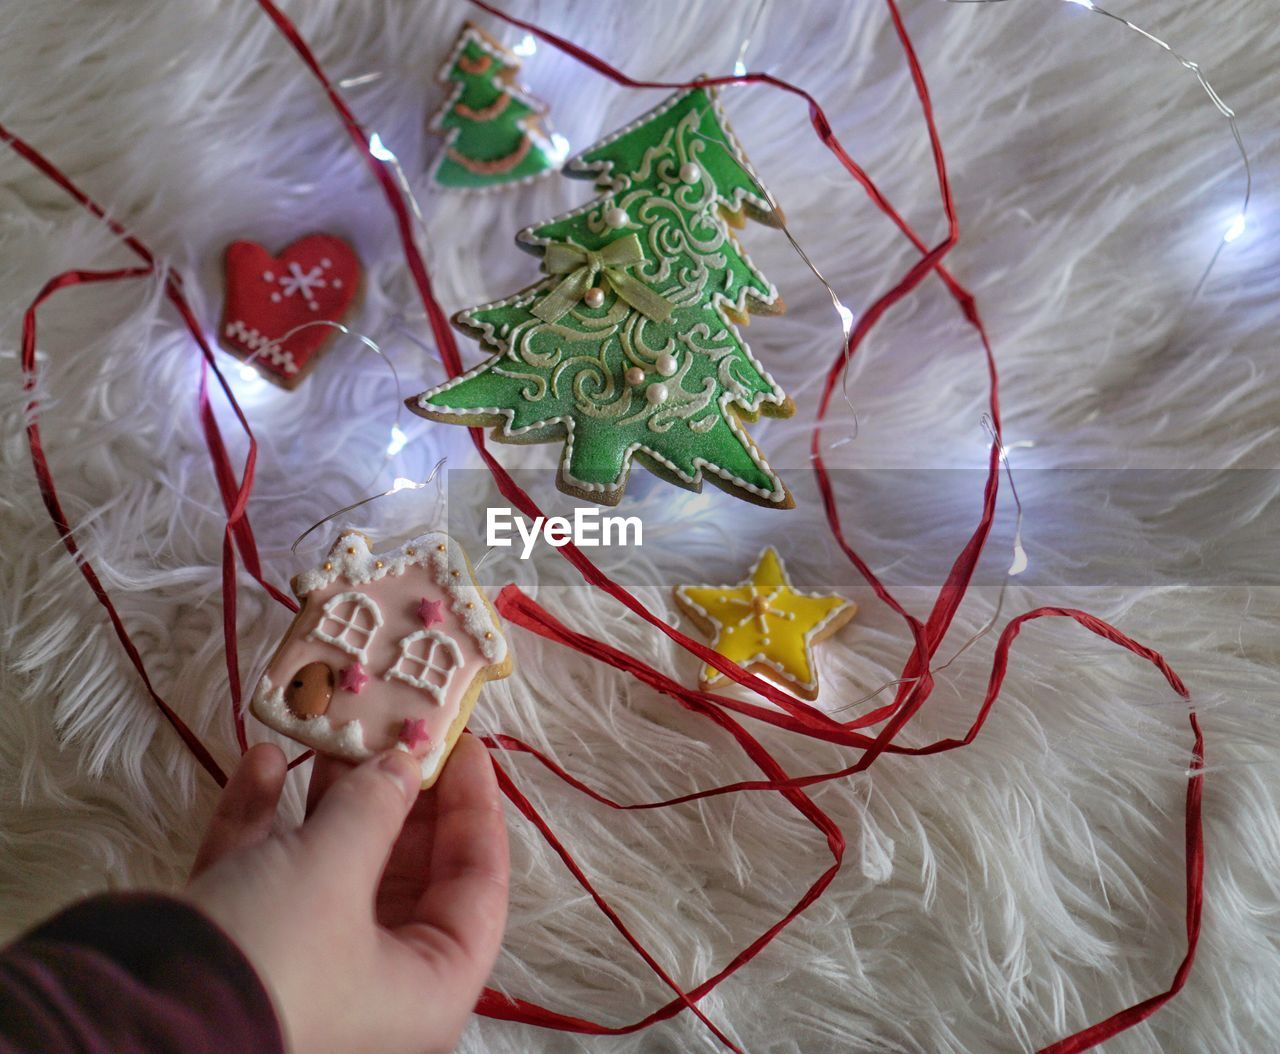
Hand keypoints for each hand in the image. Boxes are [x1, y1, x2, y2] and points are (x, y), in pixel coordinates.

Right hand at [185, 735, 508, 1053]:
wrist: (125, 1024)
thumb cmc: (268, 955)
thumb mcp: (335, 869)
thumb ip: (379, 806)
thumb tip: (405, 763)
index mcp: (428, 987)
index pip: (480, 888)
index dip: (476, 809)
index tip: (462, 743)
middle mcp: (375, 986)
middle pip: (407, 871)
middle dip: (396, 792)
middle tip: (395, 727)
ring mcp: (304, 970)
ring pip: (334, 868)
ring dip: (329, 797)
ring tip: (330, 729)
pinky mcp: (241, 954)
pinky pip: (269, 877)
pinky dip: (266, 820)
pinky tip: (261, 761)